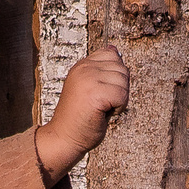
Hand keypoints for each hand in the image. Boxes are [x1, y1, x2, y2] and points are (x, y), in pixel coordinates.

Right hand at [35, 46, 130, 182]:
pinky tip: (102, 114)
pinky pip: (122, 96)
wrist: (64, 138)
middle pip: (122, 69)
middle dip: (119, 89)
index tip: (100, 92)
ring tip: (100, 109)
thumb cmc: (80, 117)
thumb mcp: (90, 87)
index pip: (113, 55)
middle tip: (101, 104)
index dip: (115, 77)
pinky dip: (118, 109)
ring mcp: (88, 79)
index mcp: (82, 65)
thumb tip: (116, 49)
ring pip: (124, 83)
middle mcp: (84, 68)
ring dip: (119, 100)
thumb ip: (103, 70)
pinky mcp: (95, 93)